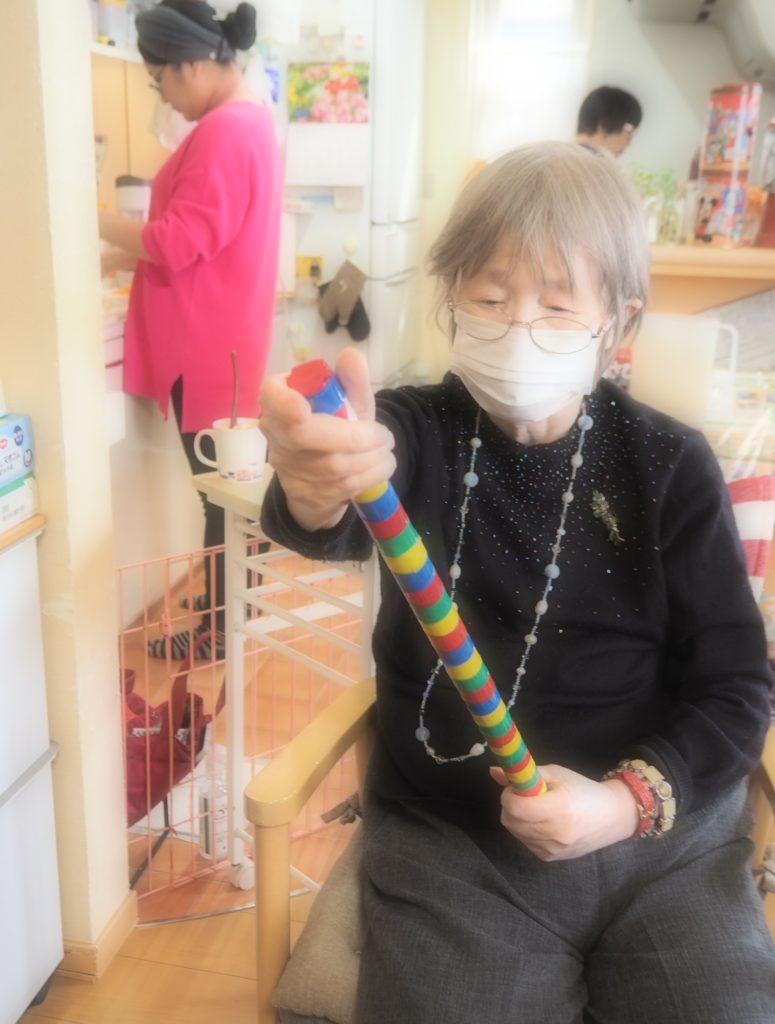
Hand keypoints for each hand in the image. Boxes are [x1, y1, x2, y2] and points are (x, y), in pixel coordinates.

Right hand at [259, 348, 395, 531]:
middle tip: (382, 435)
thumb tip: (351, 356)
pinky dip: (373, 473)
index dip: (283, 403)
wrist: (321, 475)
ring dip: (371, 456)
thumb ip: (350, 380)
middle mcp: (276, 433)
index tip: (302, 409)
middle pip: (303, 435)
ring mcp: (287, 467)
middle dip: (351, 436)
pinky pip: (343, 485)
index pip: (271, 397)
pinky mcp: (303, 494)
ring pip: (332, 465)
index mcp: (279, 400)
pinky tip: (383, 464)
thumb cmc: (334, 426)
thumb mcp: (346, 402)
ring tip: (387, 447)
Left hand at [490, 764, 639, 860]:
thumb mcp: (558, 774)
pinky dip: (527, 830)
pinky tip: (544, 823)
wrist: (611, 818)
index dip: (510, 794)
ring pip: (515, 831)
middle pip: (510, 820)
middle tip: (527, 796)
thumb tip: (493, 772)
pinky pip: (525, 841)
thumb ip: (526, 773)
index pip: (515, 806)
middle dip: (511, 805)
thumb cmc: (583, 790)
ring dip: (518, 818)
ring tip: (539, 809)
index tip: (519, 786)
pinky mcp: (550, 858)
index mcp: (558, 809)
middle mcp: (554, 833)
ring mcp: (551, 849)